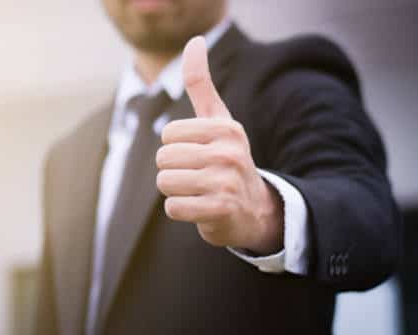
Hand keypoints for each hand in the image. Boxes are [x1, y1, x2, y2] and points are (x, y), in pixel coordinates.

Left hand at [155, 36, 283, 254]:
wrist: (253, 209)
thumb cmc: (227, 159)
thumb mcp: (219, 121)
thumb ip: (201, 84)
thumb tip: (194, 40)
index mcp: (227, 128)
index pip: (168, 135)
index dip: (175, 148)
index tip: (198, 154)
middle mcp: (229, 152)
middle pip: (164, 159)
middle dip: (172, 171)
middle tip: (197, 176)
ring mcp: (227, 182)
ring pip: (165, 183)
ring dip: (175, 191)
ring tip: (198, 191)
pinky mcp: (221, 210)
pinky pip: (173, 208)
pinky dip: (180, 211)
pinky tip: (200, 208)